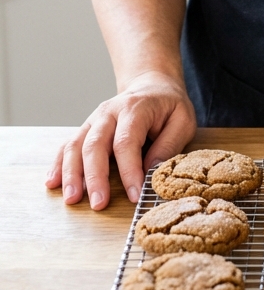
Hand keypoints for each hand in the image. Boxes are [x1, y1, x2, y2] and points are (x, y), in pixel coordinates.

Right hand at [44, 72, 196, 209]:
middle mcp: (109, 112)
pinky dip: (59, 164)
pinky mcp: (86, 129)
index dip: (128, 171)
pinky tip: (53, 183)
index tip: (134, 195)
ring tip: (72, 199)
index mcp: (135, 108)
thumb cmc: (168, 106)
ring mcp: (94, 120)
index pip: (126, 142)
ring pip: (76, 145)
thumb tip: (150, 172)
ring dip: (71, 173)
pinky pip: (68, 145)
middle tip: (98, 204)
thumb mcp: (183, 120)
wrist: (151, 85)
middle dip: (95, 177)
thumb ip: (169, 145)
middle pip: (95, 144)